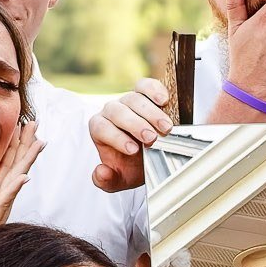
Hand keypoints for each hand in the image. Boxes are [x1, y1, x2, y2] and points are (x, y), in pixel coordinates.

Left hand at [0, 120, 42, 254]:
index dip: (13, 144)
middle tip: (35, 123)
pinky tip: (23, 177)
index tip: (21, 125)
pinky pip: (3, 202)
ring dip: (27, 161)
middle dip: (25, 144)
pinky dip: (14, 189)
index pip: (4, 164)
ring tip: (39, 143)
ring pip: (15, 180)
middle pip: (15, 166)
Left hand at [89, 78, 171, 193]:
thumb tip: (101, 171)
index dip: (116, 138)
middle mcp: (111, 112)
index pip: (102, 128)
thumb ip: (106, 180)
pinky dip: (155, 90)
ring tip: (165, 128)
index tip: (133, 150)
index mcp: (100, 129)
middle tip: (151, 139)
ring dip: (151, 113)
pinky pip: (146, 86)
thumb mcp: (119, 180)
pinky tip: (164, 100)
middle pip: (118, 111)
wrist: (149, 158)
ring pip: (134, 99)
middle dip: (135, 125)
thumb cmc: (132, 167)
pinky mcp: (144, 93)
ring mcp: (128, 100)